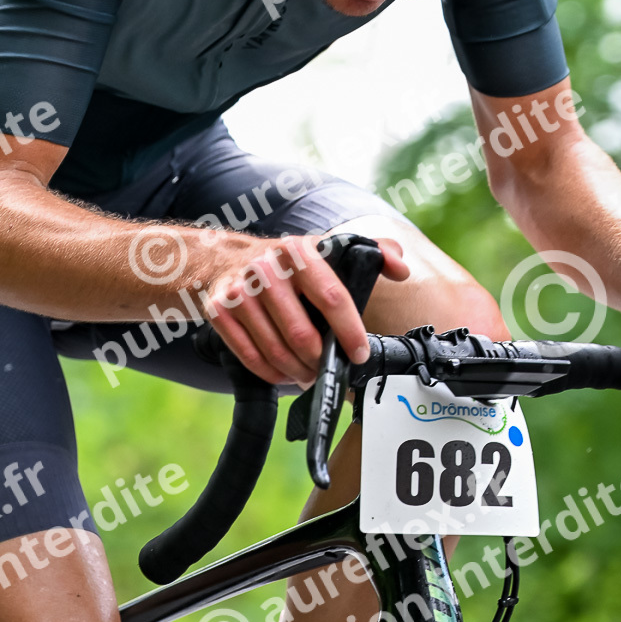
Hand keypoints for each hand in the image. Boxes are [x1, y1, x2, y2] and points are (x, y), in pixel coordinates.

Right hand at [198, 233, 408, 385]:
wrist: (222, 257)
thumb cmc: (286, 261)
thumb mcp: (326, 247)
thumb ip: (374, 250)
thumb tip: (401, 270)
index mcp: (300, 252)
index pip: (333, 298)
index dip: (350, 332)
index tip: (359, 355)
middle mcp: (267, 269)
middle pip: (302, 334)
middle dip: (320, 361)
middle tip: (328, 370)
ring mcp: (240, 292)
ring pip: (275, 350)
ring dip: (296, 371)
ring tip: (308, 374)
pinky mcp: (219, 311)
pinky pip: (250, 357)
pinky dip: (270, 373)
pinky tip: (282, 373)